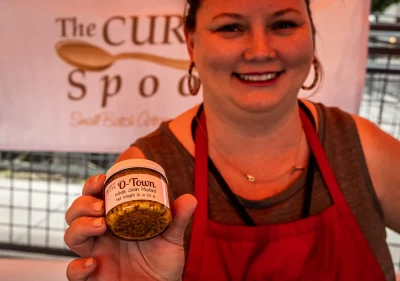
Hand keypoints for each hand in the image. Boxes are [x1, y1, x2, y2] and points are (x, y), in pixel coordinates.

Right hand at [64, 174, 196, 280]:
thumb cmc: (163, 262)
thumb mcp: (171, 237)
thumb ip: (177, 218)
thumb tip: (190, 198)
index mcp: (115, 220)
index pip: (96, 197)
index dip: (92, 186)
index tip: (102, 180)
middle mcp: (101, 235)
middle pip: (77, 213)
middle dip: (83, 204)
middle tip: (100, 206)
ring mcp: (95, 255)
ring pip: (71, 236)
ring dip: (80, 227)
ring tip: (100, 225)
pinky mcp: (93, 277)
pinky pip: (73, 272)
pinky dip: (77, 266)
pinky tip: (94, 263)